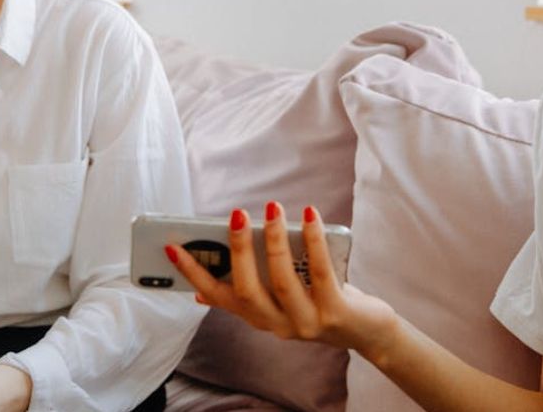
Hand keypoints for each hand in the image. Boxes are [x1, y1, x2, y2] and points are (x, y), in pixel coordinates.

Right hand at [169, 202, 399, 360]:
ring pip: (281, 282)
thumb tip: (203, 291)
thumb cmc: (319, 303)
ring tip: (272, 208)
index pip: (218, 297)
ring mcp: (306, 322)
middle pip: (246, 290)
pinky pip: (321, 273)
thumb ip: (248, 294)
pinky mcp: (335, 313)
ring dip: (274, 241)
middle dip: (238, 251)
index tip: (174, 248)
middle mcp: (277, 324)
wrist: (368, 333)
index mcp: (259, 317)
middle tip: (235, 215)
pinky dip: (313, 241)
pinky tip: (309, 216)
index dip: (194, 274)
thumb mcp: (279, 301)